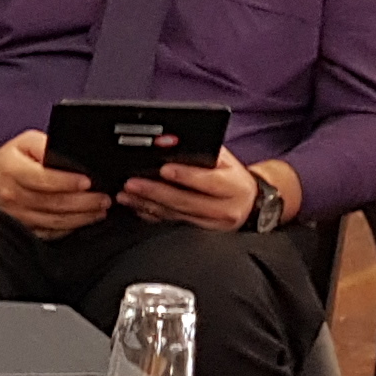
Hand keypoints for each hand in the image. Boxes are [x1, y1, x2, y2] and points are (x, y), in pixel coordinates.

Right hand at [0, 130, 110, 238]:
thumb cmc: (6, 161)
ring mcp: (15, 215)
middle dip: (83, 203)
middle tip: (104, 199)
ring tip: (99, 211)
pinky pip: (48, 232)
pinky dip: (68, 229)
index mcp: (12, 170)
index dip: (67, 182)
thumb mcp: (23, 142)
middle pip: (52, 203)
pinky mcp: (20, 228)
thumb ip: (45, 145)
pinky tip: (82, 222)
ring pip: (53, 221)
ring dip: (81, 218)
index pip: (43, 179)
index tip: (88, 182)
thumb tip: (70, 155)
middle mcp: (12, 195)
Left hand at [121, 146, 261, 229]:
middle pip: (185, 201)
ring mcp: (211, 224)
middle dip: (155, 192)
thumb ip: (204, 153)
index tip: (164, 169)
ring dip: (146, 204)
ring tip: (125, 194)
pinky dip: (151, 215)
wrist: (249, 204)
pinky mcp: (198, 232)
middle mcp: (224, 209)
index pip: (208, 181)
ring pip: (175, 215)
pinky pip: (171, 223)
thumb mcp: (227, 161)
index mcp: (234, 186)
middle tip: (131, 183)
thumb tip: (172, 144)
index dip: (185, 175)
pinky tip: (135, 207)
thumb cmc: (232, 177)